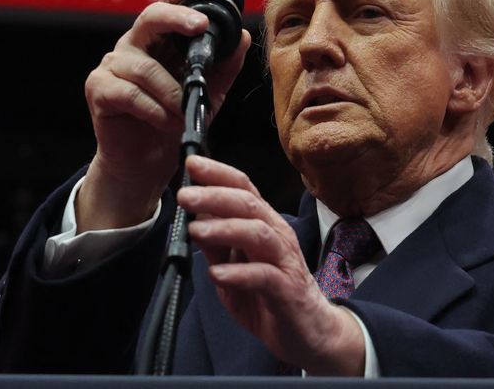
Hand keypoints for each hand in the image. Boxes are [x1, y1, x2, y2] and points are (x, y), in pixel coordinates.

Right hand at [76, 0, 250, 231]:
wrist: (146, 163)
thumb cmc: (174, 122)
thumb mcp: (208, 93)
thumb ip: (223, 66)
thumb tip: (242, 35)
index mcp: (159, 41)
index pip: (169, 3)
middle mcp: (134, 45)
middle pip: (151, 17)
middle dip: (177, 19)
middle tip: (200, 27)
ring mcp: (112, 65)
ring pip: (146, 68)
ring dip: (171, 94)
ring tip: (182, 114)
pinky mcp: (98, 89)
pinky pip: (130, 92)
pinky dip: (153, 109)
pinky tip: (164, 122)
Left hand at [179, 156, 365, 375]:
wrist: (308, 331)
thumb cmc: (269, 294)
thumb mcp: (232, 267)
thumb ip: (215, 243)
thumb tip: (193, 215)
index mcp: (263, 224)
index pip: (242, 189)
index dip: (218, 174)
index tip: (191, 162)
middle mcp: (276, 235)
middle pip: (248, 204)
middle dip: (215, 196)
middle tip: (185, 195)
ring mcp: (283, 261)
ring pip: (258, 234)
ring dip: (225, 229)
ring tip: (196, 231)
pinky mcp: (287, 290)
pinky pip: (264, 276)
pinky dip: (239, 273)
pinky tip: (217, 273)